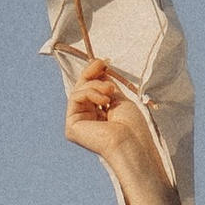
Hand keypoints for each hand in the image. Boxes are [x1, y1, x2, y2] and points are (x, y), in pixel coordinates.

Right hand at [63, 56, 164, 183]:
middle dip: (91, 74)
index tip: (102, 62)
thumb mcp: (119, 99)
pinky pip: (75, 98)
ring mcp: (78, 124)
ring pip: (79, 91)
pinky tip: (104, 101)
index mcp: (99, 116)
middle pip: (81, 89)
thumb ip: (105, 86)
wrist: (132, 143)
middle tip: (100, 64)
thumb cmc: (132, 126)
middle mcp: (87, 121)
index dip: (93, 74)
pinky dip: (89, 93)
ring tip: (110, 91)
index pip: (90, 90)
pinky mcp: (71, 127)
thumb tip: (97, 67)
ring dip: (95, 85)